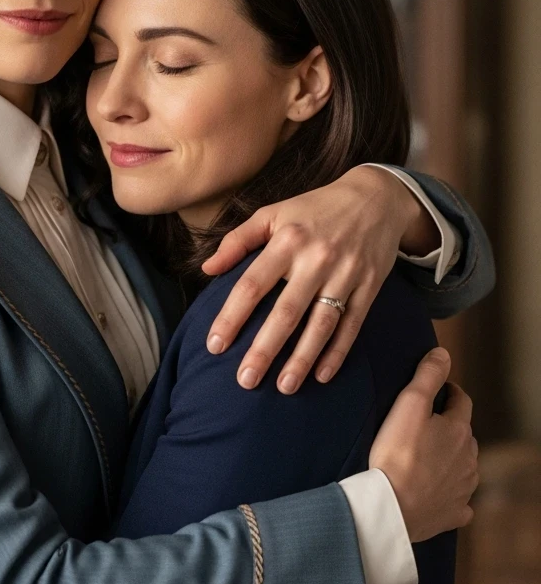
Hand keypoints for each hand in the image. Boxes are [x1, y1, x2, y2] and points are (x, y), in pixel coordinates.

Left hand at [202, 165, 426, 392]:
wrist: (376, 197)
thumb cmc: (315, 209)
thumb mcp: (273, 213)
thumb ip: (238, 240)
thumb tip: (207, 269)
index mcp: (286, 241)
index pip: (252, 285)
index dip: (232, 317)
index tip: (215, 346)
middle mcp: (316, 259)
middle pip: (286, 312)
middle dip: (265, 349)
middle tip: (246, 380)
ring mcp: (345, 274)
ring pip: (321, 323)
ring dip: (302, 358)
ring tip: (284, 387)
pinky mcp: (369, 286)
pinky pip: (352, 324)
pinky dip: (338, 352)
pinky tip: (322, 375)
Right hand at [369, 347, 478, 542]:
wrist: (392, 506)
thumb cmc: (397, 455)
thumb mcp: (409, 405)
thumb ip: (427, 376)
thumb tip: (444, 354)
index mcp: (458, 430)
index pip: (461, 402)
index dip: (451, 393)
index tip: (441, 391)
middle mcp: (468, 458)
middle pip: (464, 436)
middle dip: (451, 428)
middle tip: (428, 427)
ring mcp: (464, 488)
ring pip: (465, 467)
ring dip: (452, 460)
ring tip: (430, 460)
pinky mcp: (454, 512)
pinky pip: (460, 502)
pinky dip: (452, 495)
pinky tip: (440, 495)